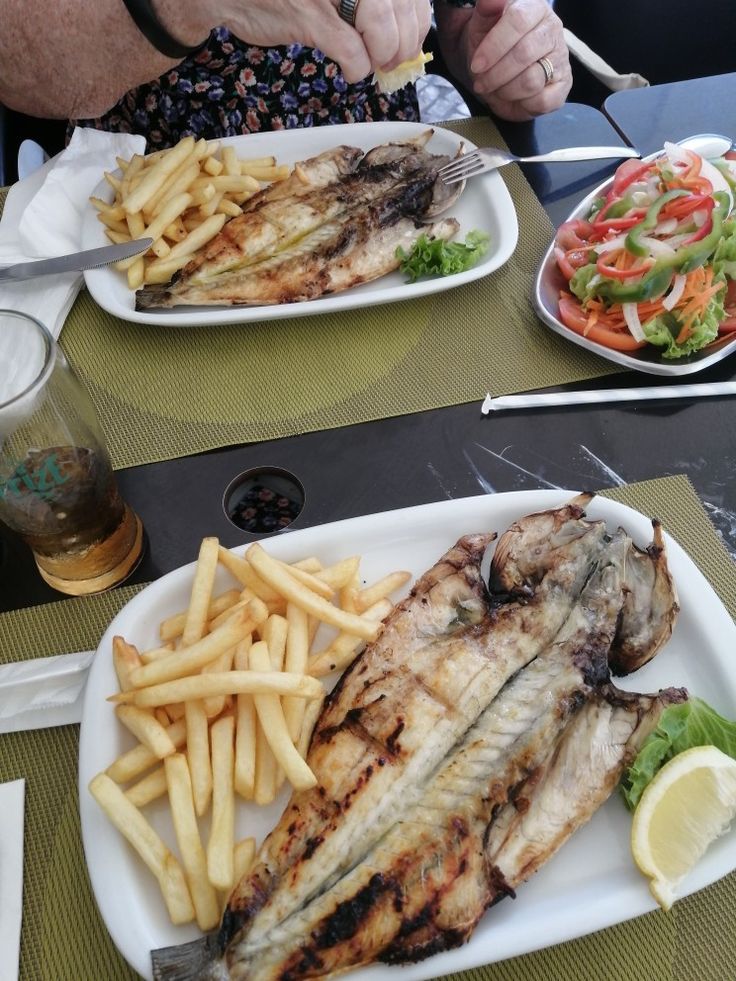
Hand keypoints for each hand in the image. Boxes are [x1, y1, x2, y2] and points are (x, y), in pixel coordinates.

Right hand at [220, 0, 431, 82]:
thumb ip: (368, 0)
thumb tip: (406, 26)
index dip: (416, 20)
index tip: (408, 39)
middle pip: (400, 9)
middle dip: (402, 44)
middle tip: (390, 60)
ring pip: (383, 31)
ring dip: (383, 57)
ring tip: (371, 63)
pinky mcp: (310, 16)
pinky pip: (352, 53)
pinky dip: (358, 69)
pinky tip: (350, 70)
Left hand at [464, 0, 571, 120]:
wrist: (498, 69)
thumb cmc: (491, 45)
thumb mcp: (482, 25)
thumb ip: (486, 10)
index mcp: (534, 8)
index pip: (518, 20)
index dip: (495, 45)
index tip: (477, 64)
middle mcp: (552, 30)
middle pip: (525, 53)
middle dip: (496, 74)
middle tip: (480, 83)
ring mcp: (560, 58)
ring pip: (532, 80)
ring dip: (505, 91)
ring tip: (495, 89)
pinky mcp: (563, 85)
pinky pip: (543, 101)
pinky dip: (522, 104)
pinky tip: (513, 98)